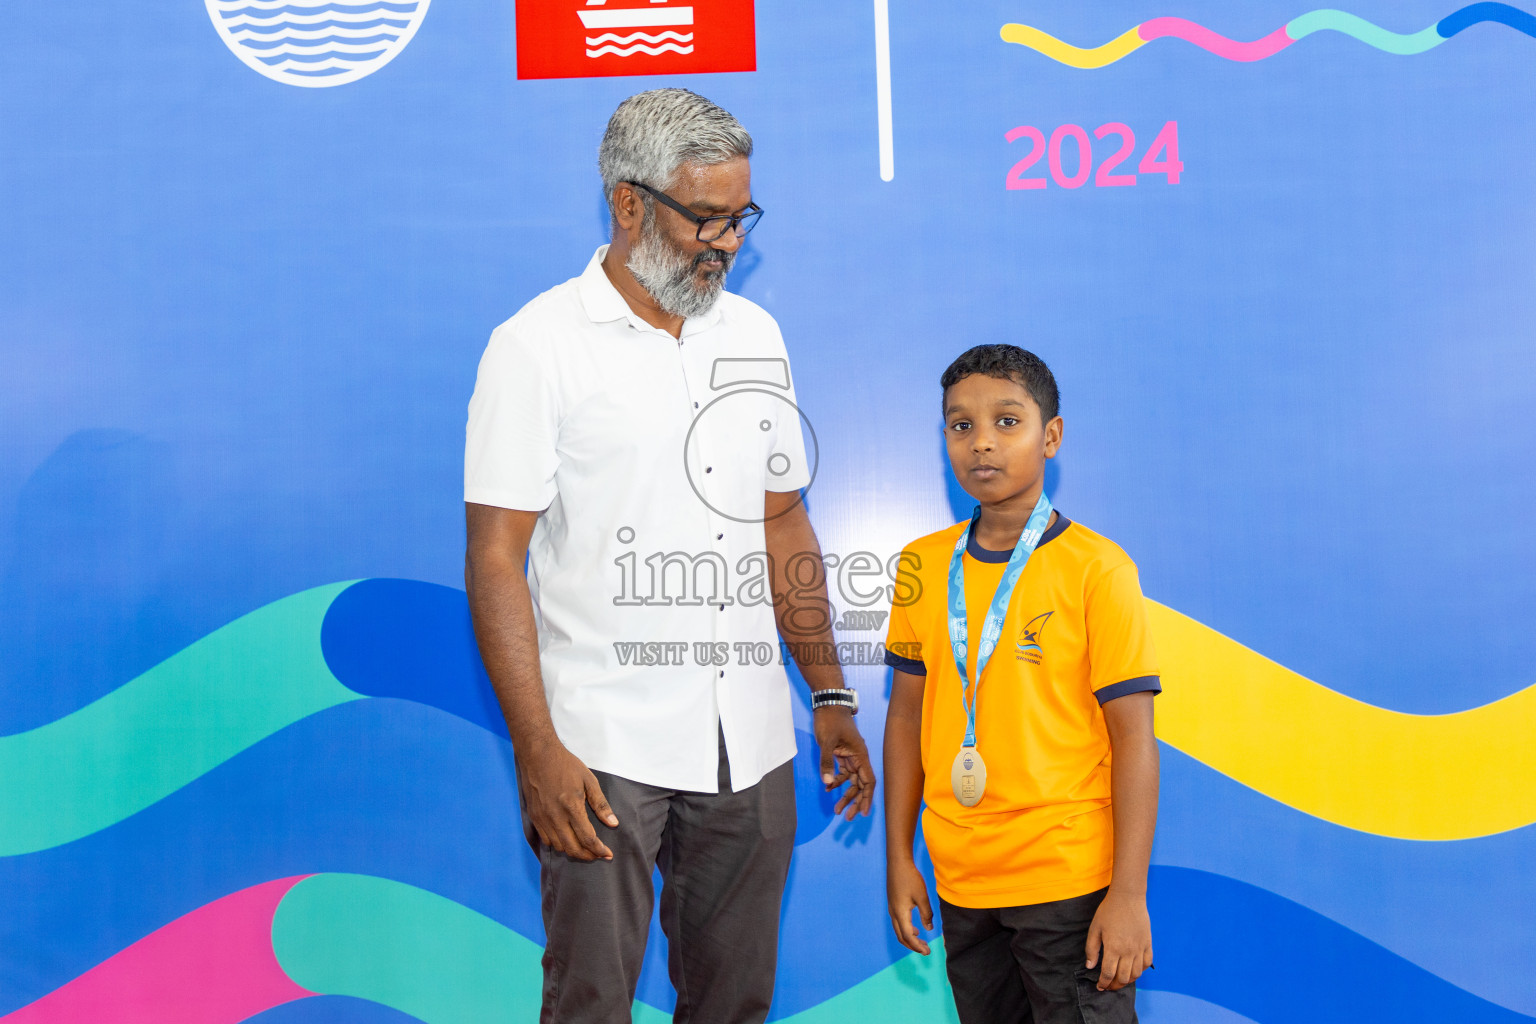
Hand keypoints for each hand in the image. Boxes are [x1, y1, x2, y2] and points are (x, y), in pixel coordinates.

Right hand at [517, 737, 618, 860]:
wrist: (538, 755)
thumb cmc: (566, 765)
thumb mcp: (589, 780)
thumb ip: (601, 804)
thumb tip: (613, 823)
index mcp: (572, 807)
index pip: (588, 838)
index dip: (599, 850)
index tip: (608, 854)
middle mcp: (556, 817)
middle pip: (573, 848)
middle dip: (588, 856)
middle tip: (598, 855)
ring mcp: (543, 818)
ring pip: (559, 847)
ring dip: (573, 851)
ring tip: (584, 848)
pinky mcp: (534, 817)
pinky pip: (546, 840)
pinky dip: (558, 844)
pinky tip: (567, 839)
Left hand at [813, 706, 875, 818]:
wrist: (828, 703)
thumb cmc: (830, 720)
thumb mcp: (827, 741)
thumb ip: (827, 762)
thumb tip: (827, 782)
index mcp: (861, 755)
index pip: (868, 781)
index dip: (867, 798)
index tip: (864, 813)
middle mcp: (858, 758)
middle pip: (860, 784)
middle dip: (854, 801)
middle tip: (847, 817)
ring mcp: (850, 756)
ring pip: (851, 780)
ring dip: (845, 794)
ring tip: (836, 810)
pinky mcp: (842, 754)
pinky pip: (842, 772)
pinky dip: (836, 781)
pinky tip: (828, 788)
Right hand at [886, 858, 933, 954]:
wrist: (897, 862)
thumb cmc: (910, 878)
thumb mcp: (922, 896)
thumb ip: (926, 914)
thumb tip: (929, 929)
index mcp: (900, 913)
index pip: (908, 936)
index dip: (918, 946)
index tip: (928, 952)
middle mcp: (893, 913)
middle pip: (901, 937)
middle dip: (913, 946)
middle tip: (926, 950)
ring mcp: (892, 908)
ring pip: (899, 930)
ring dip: (910, 938)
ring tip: (922, 941)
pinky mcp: (893, 903)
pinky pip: (898, 923)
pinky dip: (907, 930)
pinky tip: (916, 927)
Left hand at [1085, 889, 1152, 990]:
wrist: (1128, 897)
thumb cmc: (1108, 911)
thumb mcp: (1095, 928)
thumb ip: (1092, 949)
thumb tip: (1090, 966)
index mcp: (1113, 948)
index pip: (1108, 974)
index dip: (1103, 983)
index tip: (1099, 986)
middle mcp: (1128, 951)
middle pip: (1123, 978)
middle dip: (1114, 985)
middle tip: (1108, 985)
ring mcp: (1140, 948)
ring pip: (1136, 974)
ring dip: (1127, 980)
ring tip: (1120, 980)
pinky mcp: (1148, 944)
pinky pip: (1147, 963)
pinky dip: (1141, 970)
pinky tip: (1133, 970)